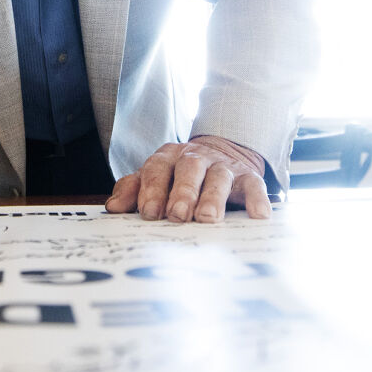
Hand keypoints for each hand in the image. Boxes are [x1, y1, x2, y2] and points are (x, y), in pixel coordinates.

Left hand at [105, 134, 271, 222]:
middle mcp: (196, 157)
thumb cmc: (179, 176)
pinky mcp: (248, 176)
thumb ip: (133, 191)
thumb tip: (113, 208)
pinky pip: (254, 185)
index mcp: (168, 157)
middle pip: (189, 168)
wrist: (222, 152)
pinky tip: (258, 216)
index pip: (157, 168)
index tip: (149, 212)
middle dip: (182, 192)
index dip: (152, 190)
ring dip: (213, 197)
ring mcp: (223, 165)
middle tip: (178, 215)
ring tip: (207, 219)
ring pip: (219, 176)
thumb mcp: (155, 179)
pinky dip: (257, 199)